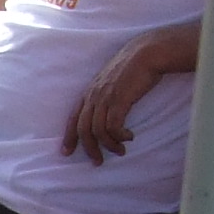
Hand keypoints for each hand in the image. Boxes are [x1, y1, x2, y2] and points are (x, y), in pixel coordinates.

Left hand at [63, 35, 189, 161]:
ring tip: (120, 151)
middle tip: (98, 161)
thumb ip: (106, 95)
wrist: (147, 52)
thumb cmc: (134, 66)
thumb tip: (109, 112)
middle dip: (89, 148)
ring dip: (109, 145)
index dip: (69, 136)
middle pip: (83, 129)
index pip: (73, 117)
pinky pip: (114, 127)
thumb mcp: (112, 81)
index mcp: (90, 91)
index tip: (66, 152)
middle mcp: (94, 95)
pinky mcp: (119, 100)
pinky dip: (120, 137)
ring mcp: (105, 97)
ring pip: (98, 131)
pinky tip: (129, 137)